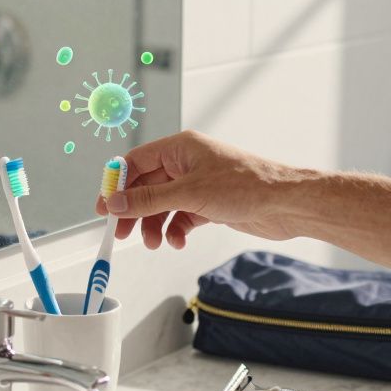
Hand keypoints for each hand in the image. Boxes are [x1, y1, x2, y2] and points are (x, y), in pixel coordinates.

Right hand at [94, 130, 307, 248]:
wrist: (286, 204)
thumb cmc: (246, 186)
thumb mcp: (188, 194)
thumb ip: (148, 200)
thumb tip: (115, 202)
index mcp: (180, 148)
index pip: (136, 162)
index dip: (117, 184)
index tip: (104, 207)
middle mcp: (187, 163)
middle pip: (146, 186)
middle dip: (134, 210)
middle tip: (122, 232)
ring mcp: (198, 184)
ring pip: (162, 205)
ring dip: (154, 224)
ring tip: (154, 242)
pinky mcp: (209, 204)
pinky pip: (180, 216)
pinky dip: (175, 230)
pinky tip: (177, 240)